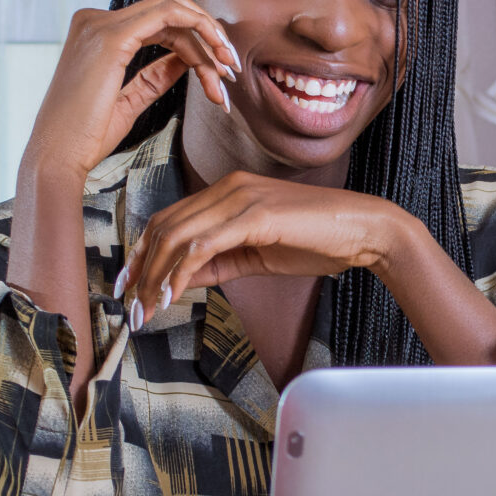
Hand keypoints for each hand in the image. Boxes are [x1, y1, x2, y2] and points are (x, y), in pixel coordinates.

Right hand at [22, 0, 243, 181]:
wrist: (58, 158)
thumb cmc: (86, 137)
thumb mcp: (129, 100)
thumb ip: (155, 76)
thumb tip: (184, 61)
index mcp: (95, 33)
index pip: (159, 23)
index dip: (196, 43)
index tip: (219, 75)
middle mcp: (95, 20)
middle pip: (170, 11)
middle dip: (209, 36)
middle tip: (230, 69)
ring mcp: (101, 24)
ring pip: (175, 9)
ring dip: (209, 37)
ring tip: (226, 73)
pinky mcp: (112, 37)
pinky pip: (169, 17)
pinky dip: (199, 34)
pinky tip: (213, 63)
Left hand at [117, 172, 413, 323]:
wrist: (365, 230)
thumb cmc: (320, 240)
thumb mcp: (256, 254)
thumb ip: (217, 262)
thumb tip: (177, 280)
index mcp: (229, 190)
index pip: (169, 218)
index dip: (142, 254)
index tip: (131, 286)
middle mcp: (229, 186)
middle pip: (164, 226)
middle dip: (141, 270)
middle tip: (133, 307)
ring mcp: (242, 197)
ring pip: (177, 235)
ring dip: (156, 277)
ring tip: (148, 308)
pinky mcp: (255, 215)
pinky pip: (202, 246)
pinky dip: (181, 273)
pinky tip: (173, 296)